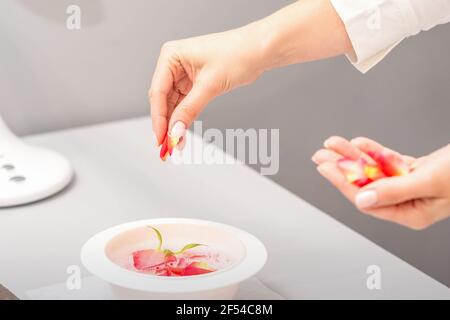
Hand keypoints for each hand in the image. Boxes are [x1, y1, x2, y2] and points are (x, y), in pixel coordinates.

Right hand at [149, 0, 352, 147]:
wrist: (259, 51)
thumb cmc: (237, 55)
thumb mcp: (210, 86)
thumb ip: (189, 110)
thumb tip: (175, 131)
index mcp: (171, 56)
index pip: (158, 92)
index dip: (158, 118)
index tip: (161, 138)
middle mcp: (174, 63)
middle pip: (162, 100)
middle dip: (165, 123)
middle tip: (166, 145)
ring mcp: (183, 73)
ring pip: (172, 104)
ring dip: (174, 123)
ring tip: (175, 143)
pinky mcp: (194, 82)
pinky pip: (184, 103)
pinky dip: (183, 118)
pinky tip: (182, 132)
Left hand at [312, 136, 449, 229]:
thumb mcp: (430, 181)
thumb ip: (394, 191)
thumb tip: (361, 200)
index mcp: (410, 212)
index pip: (366, 199)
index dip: (343, 182)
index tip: (325, 168)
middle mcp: (408, 201)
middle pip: (366, 184)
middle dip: (342, 168)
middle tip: (320, 154)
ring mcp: (411, 185)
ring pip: (374, 170)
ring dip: (354, 156)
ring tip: (332, 144)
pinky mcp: (416, 170)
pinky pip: (388, 161)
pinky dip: (374, 151)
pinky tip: (358, 143)